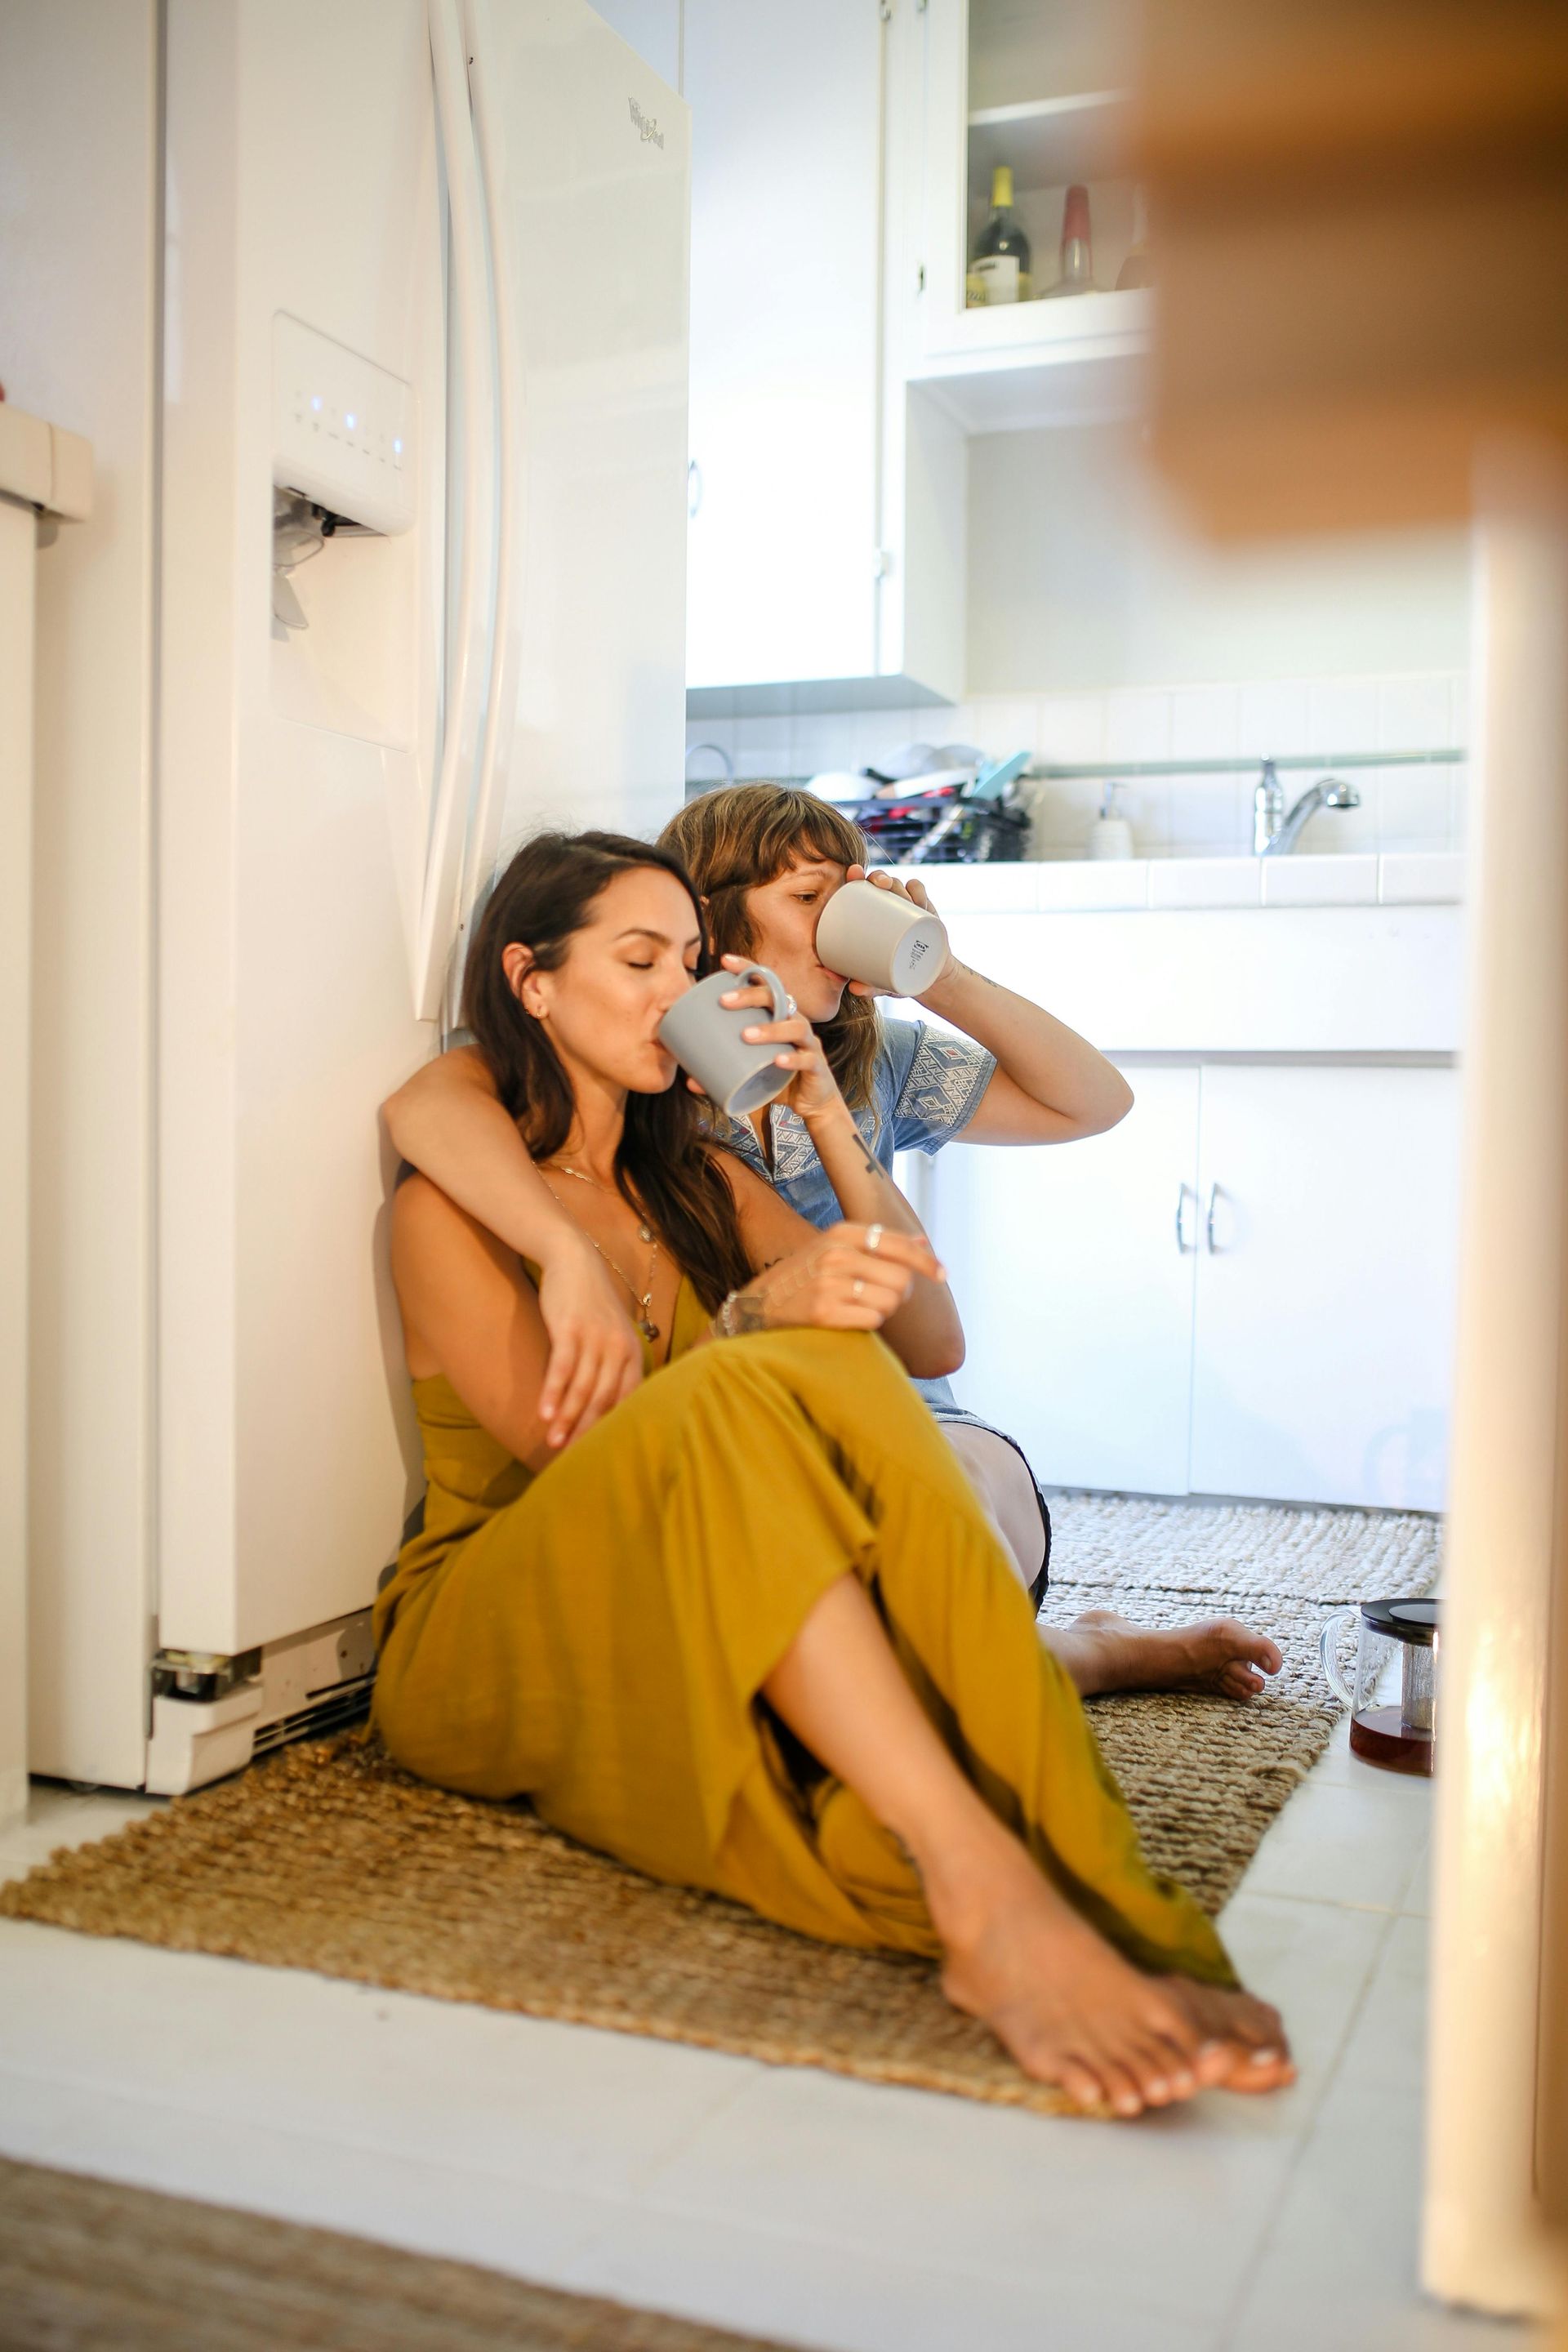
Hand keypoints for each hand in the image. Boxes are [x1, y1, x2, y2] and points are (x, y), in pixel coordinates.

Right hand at [534, 1231, 644, 1447]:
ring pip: (583, 1388)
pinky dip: (552, 1392)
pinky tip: (542, 1413)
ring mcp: (596, 1338)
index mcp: (633, 1354)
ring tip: (553, 1443)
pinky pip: (562, 1367)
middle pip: (604, 1400)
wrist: (575, 1260)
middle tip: (571, 1459)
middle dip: (587, 1432)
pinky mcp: (571, 1328)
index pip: (626, 1401)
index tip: (598, 1454)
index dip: (611, 1430)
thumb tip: (604, 1410)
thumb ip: (612, 1369)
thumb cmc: (591, 1306)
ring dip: (566, 1418)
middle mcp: (620, 1348)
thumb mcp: (611, 1336)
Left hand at [688, 955, 847, 1126]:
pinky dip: (792, 1059)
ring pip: (795, 1027)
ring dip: (770, 1029)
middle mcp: (795, 1023)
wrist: (811, 1104)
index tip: (725, 962)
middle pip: (779, 999)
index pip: (765, 985)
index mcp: (779, 1016)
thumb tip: (690, 1081)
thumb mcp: (750, 1071)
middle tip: (725, 1001)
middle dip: (751, 996)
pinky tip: (777, 1060)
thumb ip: (724, 1072)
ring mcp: (808, 1044)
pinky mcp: (816, 1067)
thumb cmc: (778, 1078)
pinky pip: (807, 1059)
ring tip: (746, 1035)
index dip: (748, 970)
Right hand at [740, 1222, 946, 1333]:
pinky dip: (867, 1323)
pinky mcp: (824, 1313)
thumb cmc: (806, 1277)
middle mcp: (836, 1254)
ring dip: (881, 1310)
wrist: (759, 1306)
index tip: (943, 1273)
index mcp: (841, 1233)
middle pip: (900, 1278)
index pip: (899, 1245)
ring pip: (889, 1302)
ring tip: (857, 1307)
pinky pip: (872, 1320)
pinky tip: (847, 1319)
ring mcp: (829, 1283)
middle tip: (879, 1296)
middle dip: (899, 1293)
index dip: (926, 1261)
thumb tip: (923, 1240)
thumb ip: (880, 1243)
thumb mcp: (836, 1248)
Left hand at [841, 865, 950, 998]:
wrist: (930, 979)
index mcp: (870, 918)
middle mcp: (888, 908)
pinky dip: (918, 890)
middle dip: (880, 876)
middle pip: (881, 882)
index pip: (860, 891)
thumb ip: (869, 986)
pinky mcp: (924, 910)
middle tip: (881, 884)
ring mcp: (906, 907)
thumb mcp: (883, 983)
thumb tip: (854, 989)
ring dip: (899, 884)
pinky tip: (917, 898)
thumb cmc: (898, 978)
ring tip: (900, 895)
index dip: (856, 876)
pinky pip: (920, 891)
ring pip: (900, 885)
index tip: (853, 872)